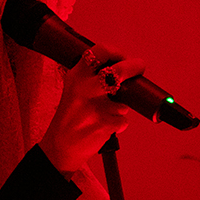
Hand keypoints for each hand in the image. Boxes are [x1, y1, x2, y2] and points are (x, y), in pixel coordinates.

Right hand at [39, 47, 145, 175]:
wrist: (59, 148)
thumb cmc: (71, 118)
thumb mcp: (74, 90)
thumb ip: (92, 78)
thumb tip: (122, 68)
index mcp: (76, 76)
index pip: (100, 51)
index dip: (117, 52)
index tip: (124, 58)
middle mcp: (85, 88)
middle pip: (119, 71)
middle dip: (134, 67)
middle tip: (139, 68)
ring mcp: (95, 107)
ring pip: (124, 102)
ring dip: (121, 108)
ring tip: (105, 116)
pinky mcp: (104, 124)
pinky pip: (123, 120)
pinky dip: (119, 125)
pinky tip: (105, 128)